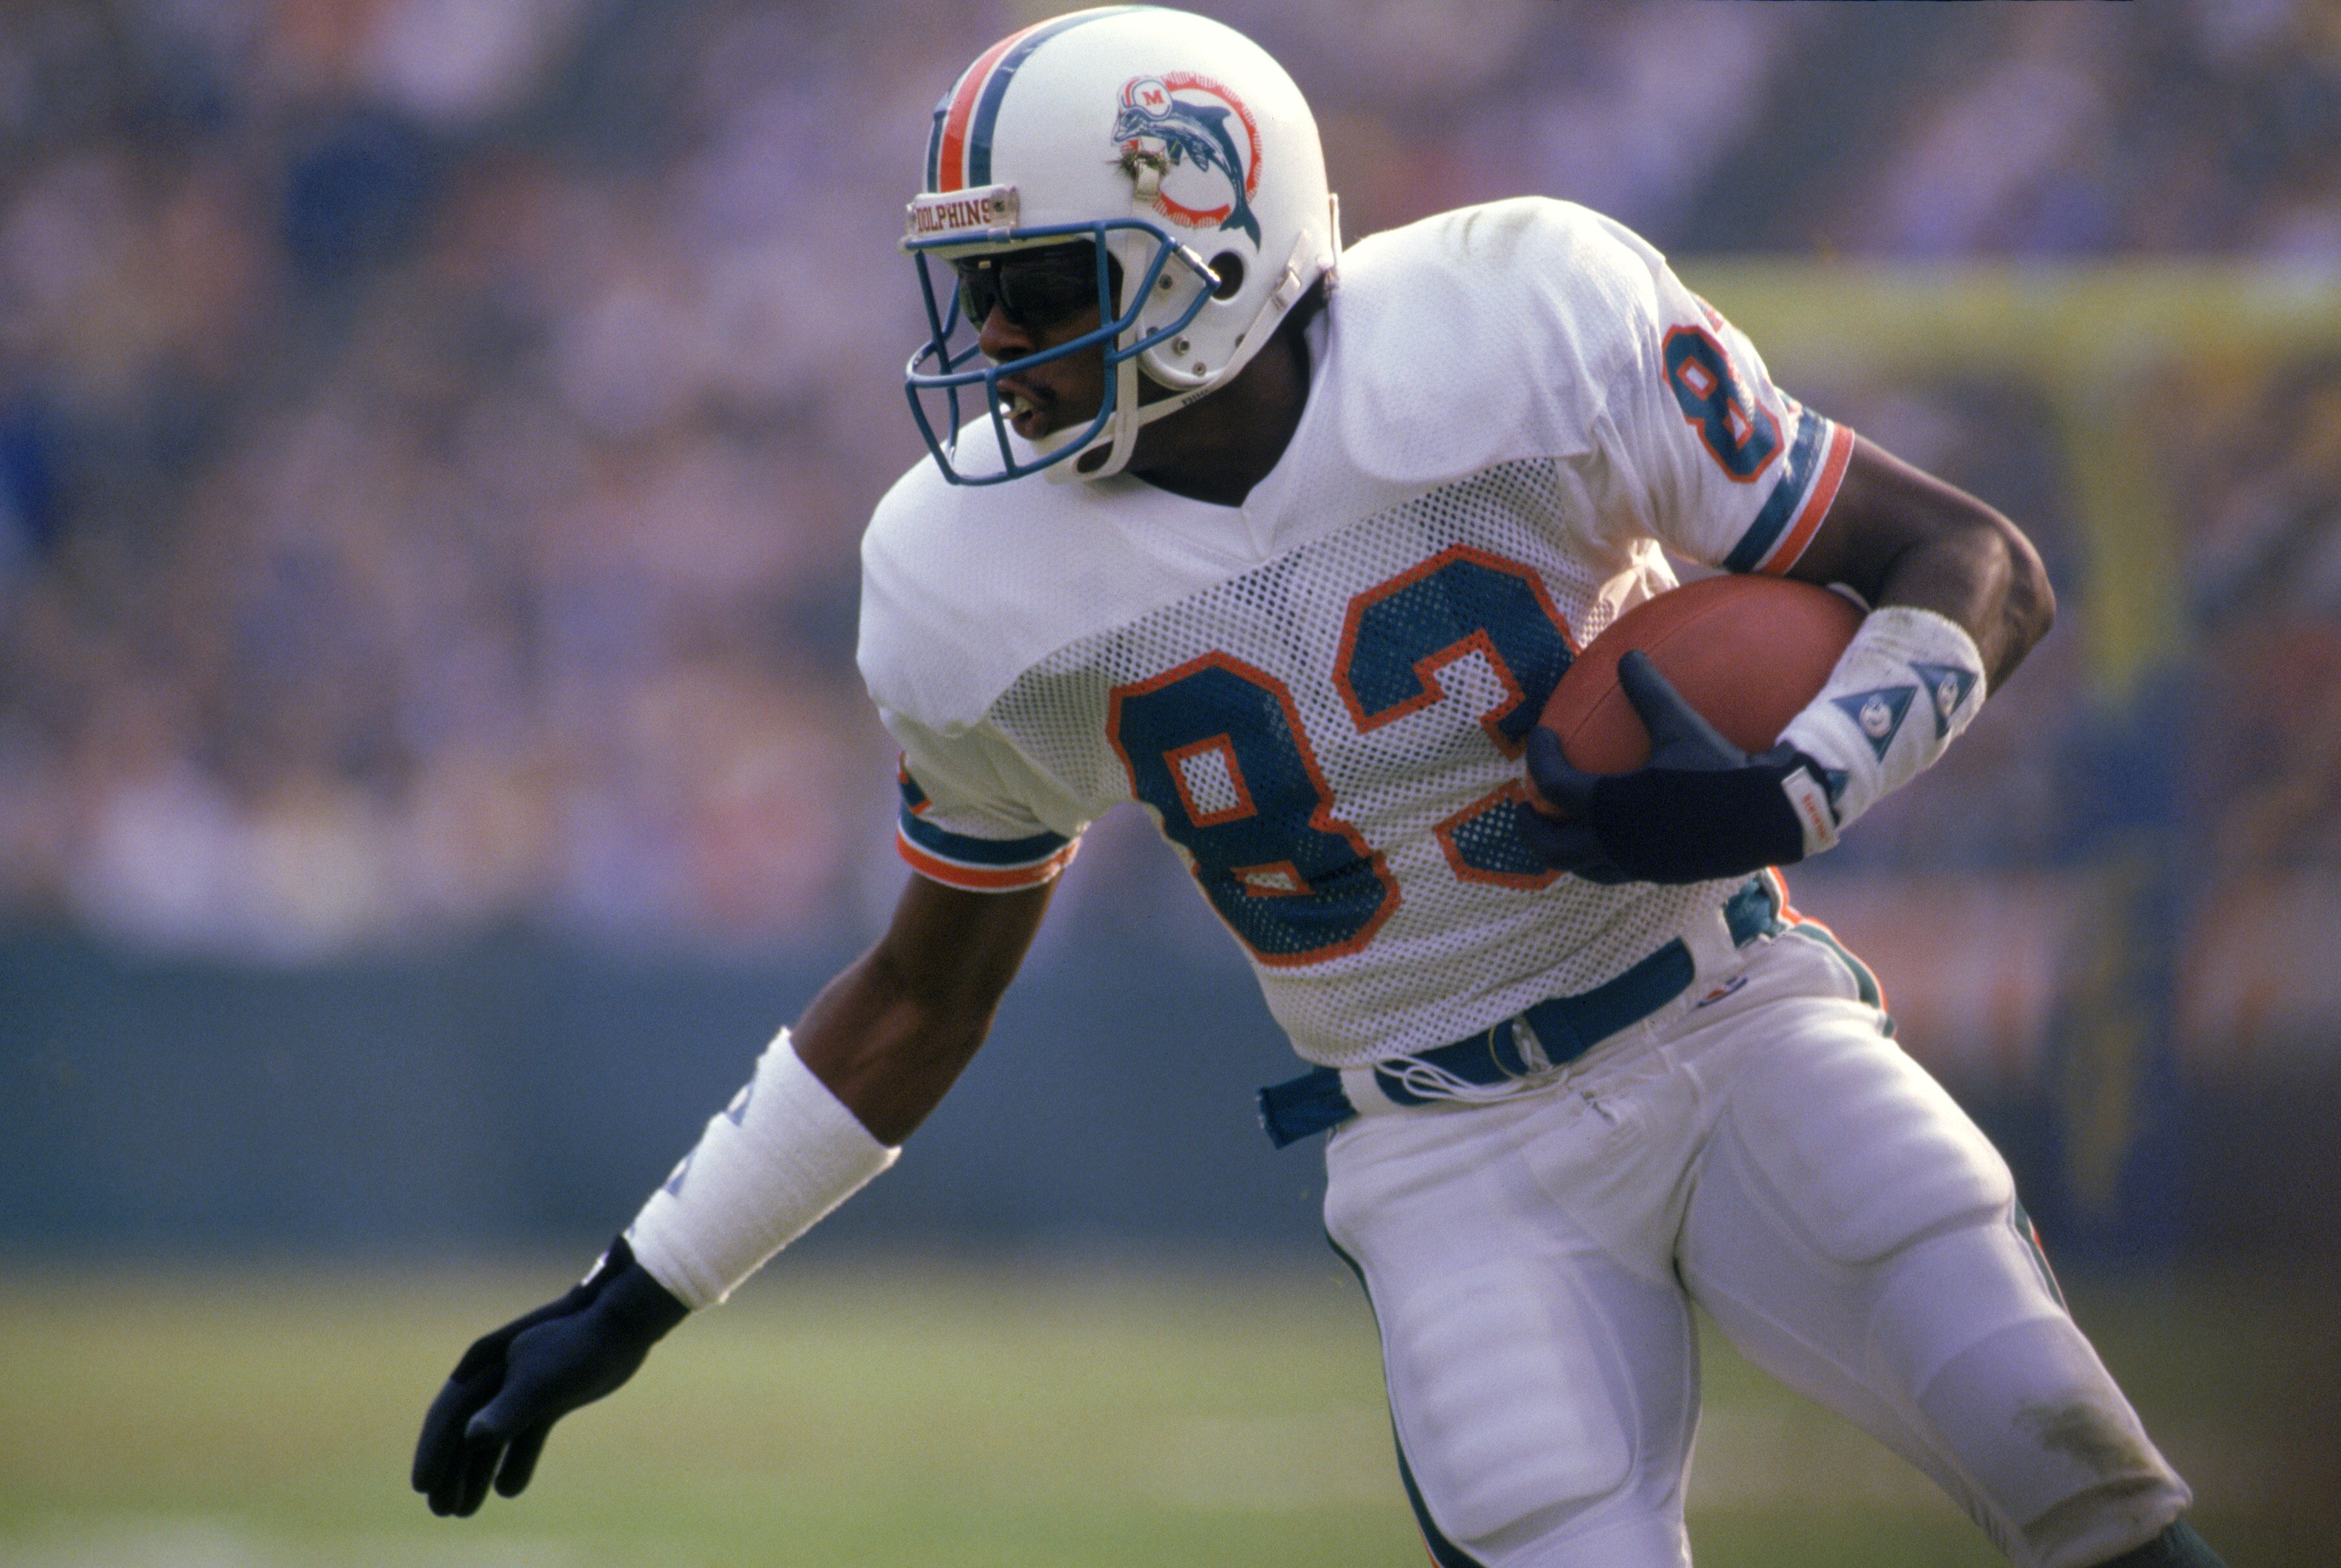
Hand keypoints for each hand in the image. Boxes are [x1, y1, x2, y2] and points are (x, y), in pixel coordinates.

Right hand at [413, 1236, 687, 1516]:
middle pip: (463, 1431)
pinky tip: (506, 1489)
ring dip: (475, 1474)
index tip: (422, 1487)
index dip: (433, 1451)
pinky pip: (523, 1438)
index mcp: (483, 1365)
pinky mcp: (548, 1399)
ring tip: (463, 1511)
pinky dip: (514, 1463)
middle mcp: (496, 1377)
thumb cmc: (582, 1345)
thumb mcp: (543, 1380)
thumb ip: (509, 1408)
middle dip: (450, 1471)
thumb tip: (473, 1438)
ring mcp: (522, 1388)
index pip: (447, 1415)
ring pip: (491, 1439)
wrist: (624, 1325)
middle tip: (442, 1510)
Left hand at [1517, 650, 1824, 883]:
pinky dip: (1600, 857)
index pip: (1553, 785)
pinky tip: (1614, 836)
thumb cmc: (1722, 770)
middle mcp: (1615, 843)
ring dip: (1565, 849)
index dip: (1539, 759)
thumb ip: (1649, 692)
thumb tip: (1627, 655)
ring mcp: (1637, 865)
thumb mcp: (1681, 725)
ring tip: (1564, 828)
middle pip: (1552, 848)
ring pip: (1583, 868)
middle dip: (1533, 828)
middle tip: (1528, 807)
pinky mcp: (1661, 875)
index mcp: (1610, 807)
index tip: (1541, 739)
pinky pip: (1615, 872)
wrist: (1769, 816)